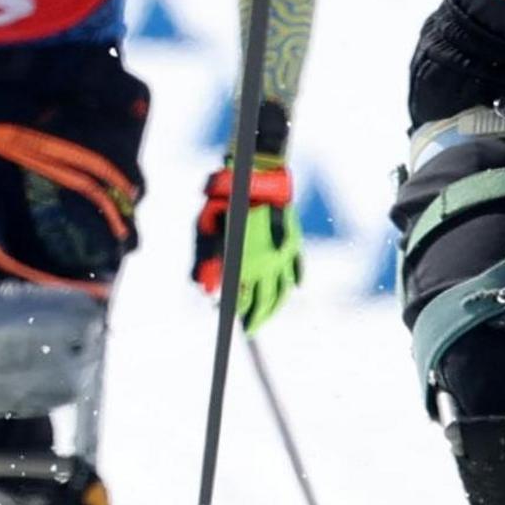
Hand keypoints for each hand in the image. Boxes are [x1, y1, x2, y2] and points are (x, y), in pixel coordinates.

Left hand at [193, 158, 304, 331]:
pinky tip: (296, 287)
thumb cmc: (227, 201)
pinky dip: (297, 278)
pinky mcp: (293, 240)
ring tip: (270, 314)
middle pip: (265, 301)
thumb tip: (206, 289)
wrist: (257, 175)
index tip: (232, 321)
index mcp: (246, 263)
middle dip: (257, 318)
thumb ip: (207, 260)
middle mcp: (267, 263)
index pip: (242, 299)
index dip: (236, 312)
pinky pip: (297, 266)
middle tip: (251, 329)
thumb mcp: (208, 229)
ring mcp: (283, 253)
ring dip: (276, 305)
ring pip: (283, 289)